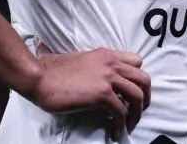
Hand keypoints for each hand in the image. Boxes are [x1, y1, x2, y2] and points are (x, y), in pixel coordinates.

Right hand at [31, 45, 151, 138]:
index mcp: (106, 55)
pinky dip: (121, 124)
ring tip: (129, 124)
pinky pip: (121, 112)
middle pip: (143, 79)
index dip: (138, 79)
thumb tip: (98, 79)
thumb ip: (94, 66)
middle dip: (145, 97)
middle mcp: (111, 64)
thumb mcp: (80, 59)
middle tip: (138, 111)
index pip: (137, 62)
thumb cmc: (53, 70)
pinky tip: (116, 131)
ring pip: (137, 96)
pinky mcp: (102, 94)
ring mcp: (108, 78)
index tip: (133, 93)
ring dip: (136, 113)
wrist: (40, 78)